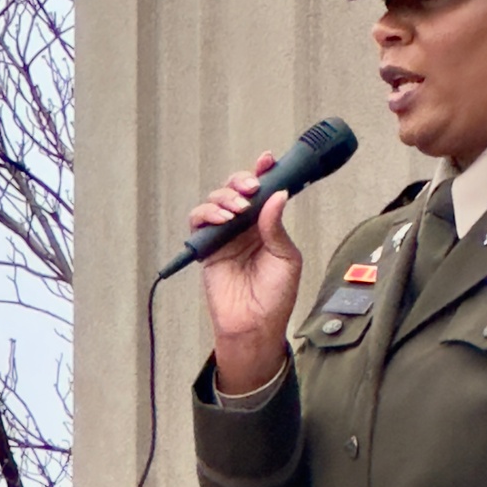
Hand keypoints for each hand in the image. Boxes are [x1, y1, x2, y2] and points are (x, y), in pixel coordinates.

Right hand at [189, 151, 302, 393]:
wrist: (255, 326)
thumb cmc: (275, 297)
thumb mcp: (286, 259)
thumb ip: (276, 227)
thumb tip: (276, 195)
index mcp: (267, 226)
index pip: (264, 192)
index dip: (264, 173)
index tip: (268, 160)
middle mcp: (245, 227)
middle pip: (236, 190)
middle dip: (242, 181)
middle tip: (251, 187)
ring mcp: (225, 236)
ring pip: (216, 201)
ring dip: (225, 198)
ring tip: (238, 210)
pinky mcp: (207, 248)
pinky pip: (200, 222)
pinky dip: (208, 214)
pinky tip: (222, 219)